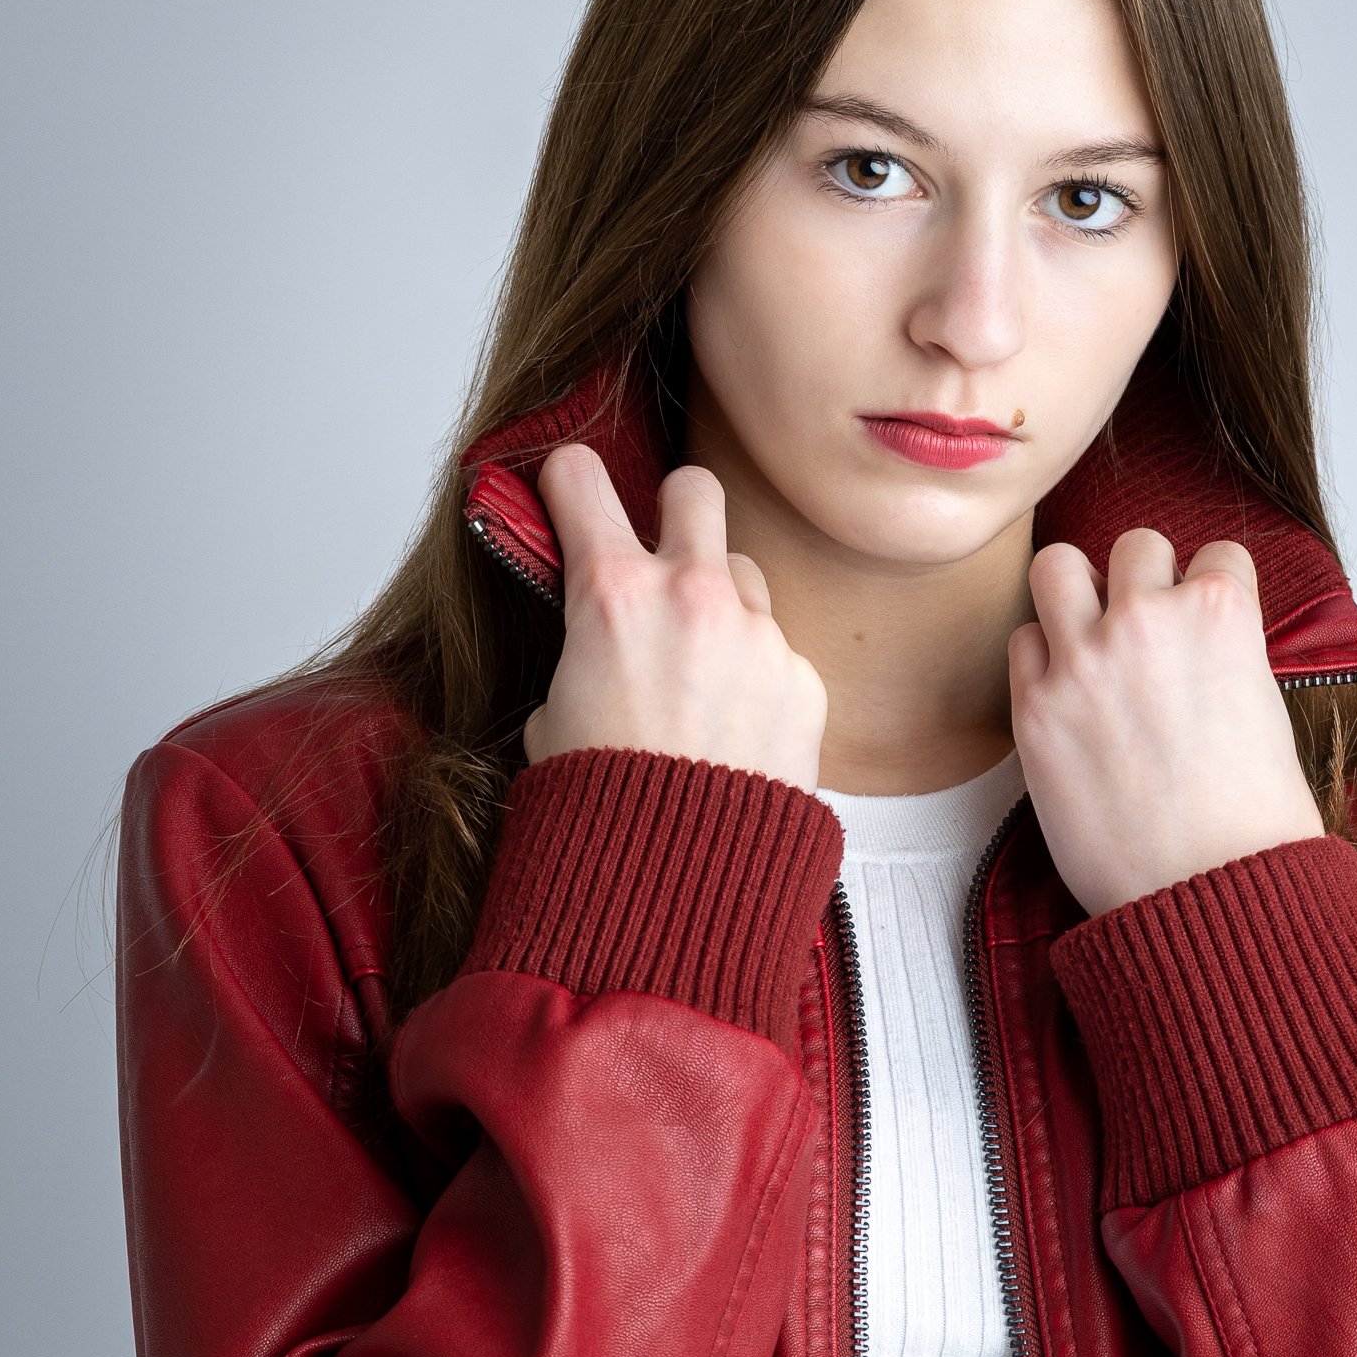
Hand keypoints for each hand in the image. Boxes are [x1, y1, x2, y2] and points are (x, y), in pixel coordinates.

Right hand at [521, 445, 828, 790]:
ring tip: (697, 679)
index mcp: (611, 594)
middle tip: (661, 555)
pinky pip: (778, 654)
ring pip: (743, 576)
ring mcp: (758, 635)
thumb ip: (581, 649)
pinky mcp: (803, 679)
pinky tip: (734, 733)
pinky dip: (757, 679)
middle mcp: (692, 596)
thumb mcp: (553, 714)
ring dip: (721, 605)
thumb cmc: (602, 807)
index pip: (582, 478)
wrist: (677, 878)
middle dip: (675, 511)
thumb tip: (596, 634)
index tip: (570, 491)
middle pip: (695, 489)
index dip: (570, 482)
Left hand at [1009, 531, 1323, 918]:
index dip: (1212, 589)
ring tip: (1088, 634)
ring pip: (1057, 565)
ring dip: (1075, 592)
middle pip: (1136, 544)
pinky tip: (1065, 693)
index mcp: (1222, 614)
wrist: (1208, 894)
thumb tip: (1201, 646)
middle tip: (1143, 627)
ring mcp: (1084, 659)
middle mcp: (1148, 620)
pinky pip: (1020, 641)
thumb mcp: (1265, 712)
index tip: (1204, 621)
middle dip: (1142, 579)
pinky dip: (1041, 658)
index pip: (1218, 553)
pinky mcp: (1035, 707)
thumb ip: (1226, 657)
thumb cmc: (1252, 823)